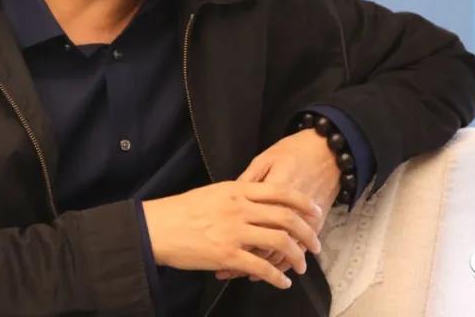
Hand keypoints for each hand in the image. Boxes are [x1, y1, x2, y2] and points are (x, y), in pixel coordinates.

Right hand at [141, 180, 322, 289]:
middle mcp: (240, 208)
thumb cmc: (182, 210)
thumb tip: (257, 202)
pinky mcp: (227, 255)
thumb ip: (238, 196)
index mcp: (238, 189)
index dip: (303, 202)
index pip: (281, 191)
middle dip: (307, 233)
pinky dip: (276, 277)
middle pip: (286, 217)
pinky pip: (261, 267)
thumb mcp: (214, 193)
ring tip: (302, 266)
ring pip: (279, 242)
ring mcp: (234, 231)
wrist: (158, 227)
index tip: (316, 212)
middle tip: (316, 244)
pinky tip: (282, 283)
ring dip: (296, 256)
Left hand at [215, 128, 340, 280]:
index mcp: (272, 190)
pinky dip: (285, 262)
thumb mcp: (266, 159)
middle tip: (227, 270)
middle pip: (265, 241)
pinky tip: (272, 270)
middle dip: (246, 259)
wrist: (329, 150)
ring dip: (265, 266)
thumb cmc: (294, 151)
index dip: (233, 239)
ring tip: (245, 274)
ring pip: (283, 250)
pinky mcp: (316, 223)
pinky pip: (299, 248)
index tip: (215, 249)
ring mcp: (304, 218)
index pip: (251, 221)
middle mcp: (288, 208)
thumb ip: (248, 180)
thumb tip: (231, 199)